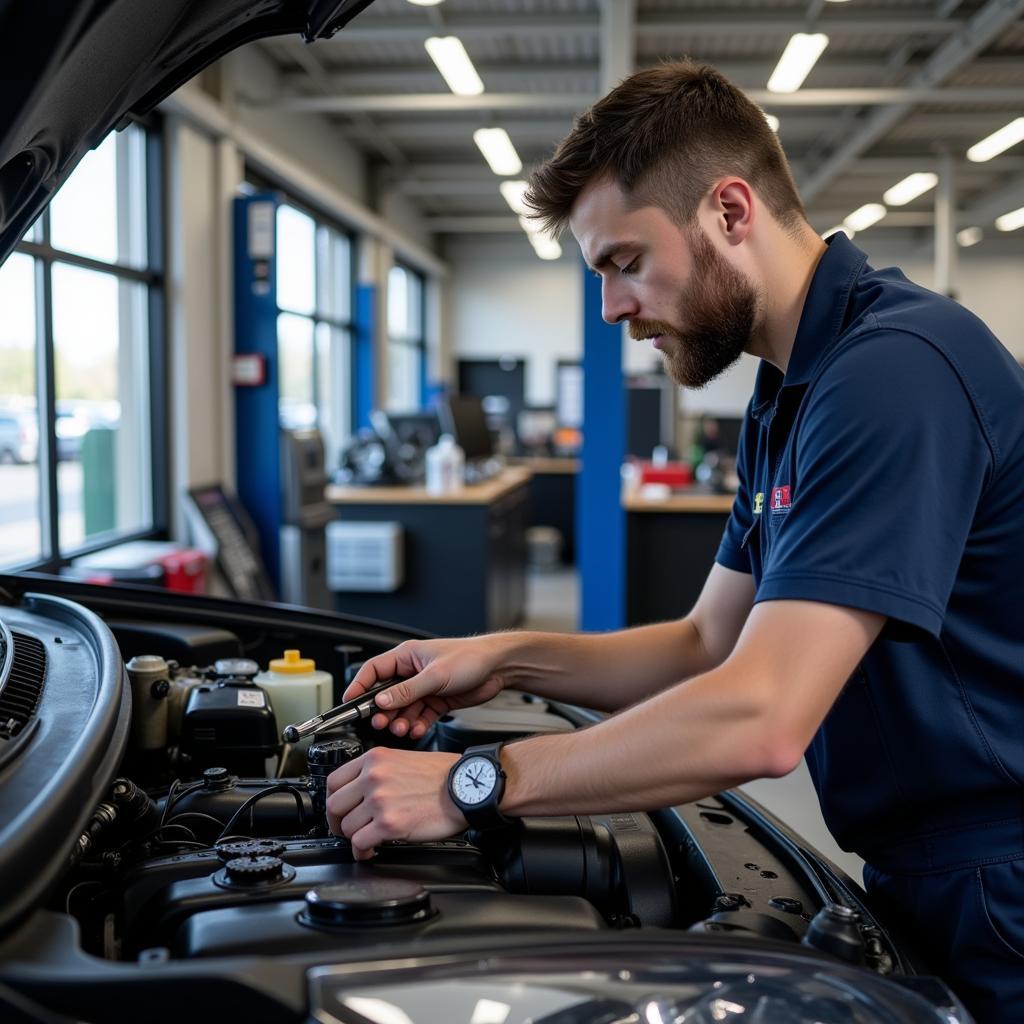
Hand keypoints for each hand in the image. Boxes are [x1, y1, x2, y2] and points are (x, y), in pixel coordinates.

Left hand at [325, 747, 463, 859]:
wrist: (465, 786)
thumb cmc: (443, 775)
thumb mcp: (403, 759)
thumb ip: (378, 771)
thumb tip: (360, 792)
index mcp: (375, 758)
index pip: (334, 780)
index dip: (332, 800)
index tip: (338, 810)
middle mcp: (373, 776)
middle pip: (334, 805)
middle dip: (337, 823)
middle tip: (345, 830)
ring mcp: (379, 800)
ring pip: (347, 827)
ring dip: (354, 838)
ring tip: (365, 841)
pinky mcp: (389, 823)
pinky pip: (360, 843)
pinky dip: (362, 851)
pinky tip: (370, 851)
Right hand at [343, 635, 514, 739]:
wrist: (499, 667)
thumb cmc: (470, 657)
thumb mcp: (435, 675)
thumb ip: (407, 690)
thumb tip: (381, 701)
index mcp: (407, 656)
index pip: (373, 671)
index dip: (359, 687)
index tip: (350, 704)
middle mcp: (413, 671)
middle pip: (387, 694)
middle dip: (383, 710)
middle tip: (381, 722)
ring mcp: (425, 687)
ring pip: (403, 708)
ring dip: (401, 720)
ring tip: (402, 728)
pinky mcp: (438, 700)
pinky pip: (420, 715)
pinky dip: (418, 724)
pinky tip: (418, 729)